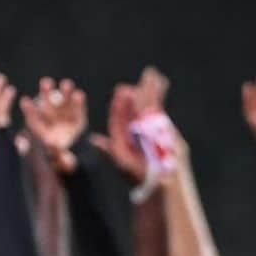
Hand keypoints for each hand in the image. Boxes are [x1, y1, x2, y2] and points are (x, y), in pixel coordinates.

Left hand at [20, 78, 87, 173]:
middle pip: (48, 108)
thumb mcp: (59, 163)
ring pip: (63, 105)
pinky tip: (79, 94)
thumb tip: (53, 146)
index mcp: (42, 135)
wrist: (74, 163)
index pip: (34, 121)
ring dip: (65, 94)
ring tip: (65, 84)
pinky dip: (79, 103)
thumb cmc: (62, 164)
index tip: (24, 101)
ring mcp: (65, 122)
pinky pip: (78, 111)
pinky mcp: (79, 122)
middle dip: (47, 95)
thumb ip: (57, 156)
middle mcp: (52, 125)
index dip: (30, 111)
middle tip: (45, 81)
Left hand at [92, 67, 170, 183]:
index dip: (120, 106)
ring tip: (151, 73)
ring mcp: (145, 125)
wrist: (158, 181)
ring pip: (145, 104)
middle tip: (135, 80)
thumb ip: (110, 150)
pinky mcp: (159, 125)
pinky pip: (158, 107)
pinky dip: (159, 94)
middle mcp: (131, 127)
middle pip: (132, 107)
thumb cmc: (137, 175)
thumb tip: (94, 140)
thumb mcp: (122, 163)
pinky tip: (161, 81)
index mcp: (119, 135)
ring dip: (148, 88)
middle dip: (135, 93)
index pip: (118, 118)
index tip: (123, 93)